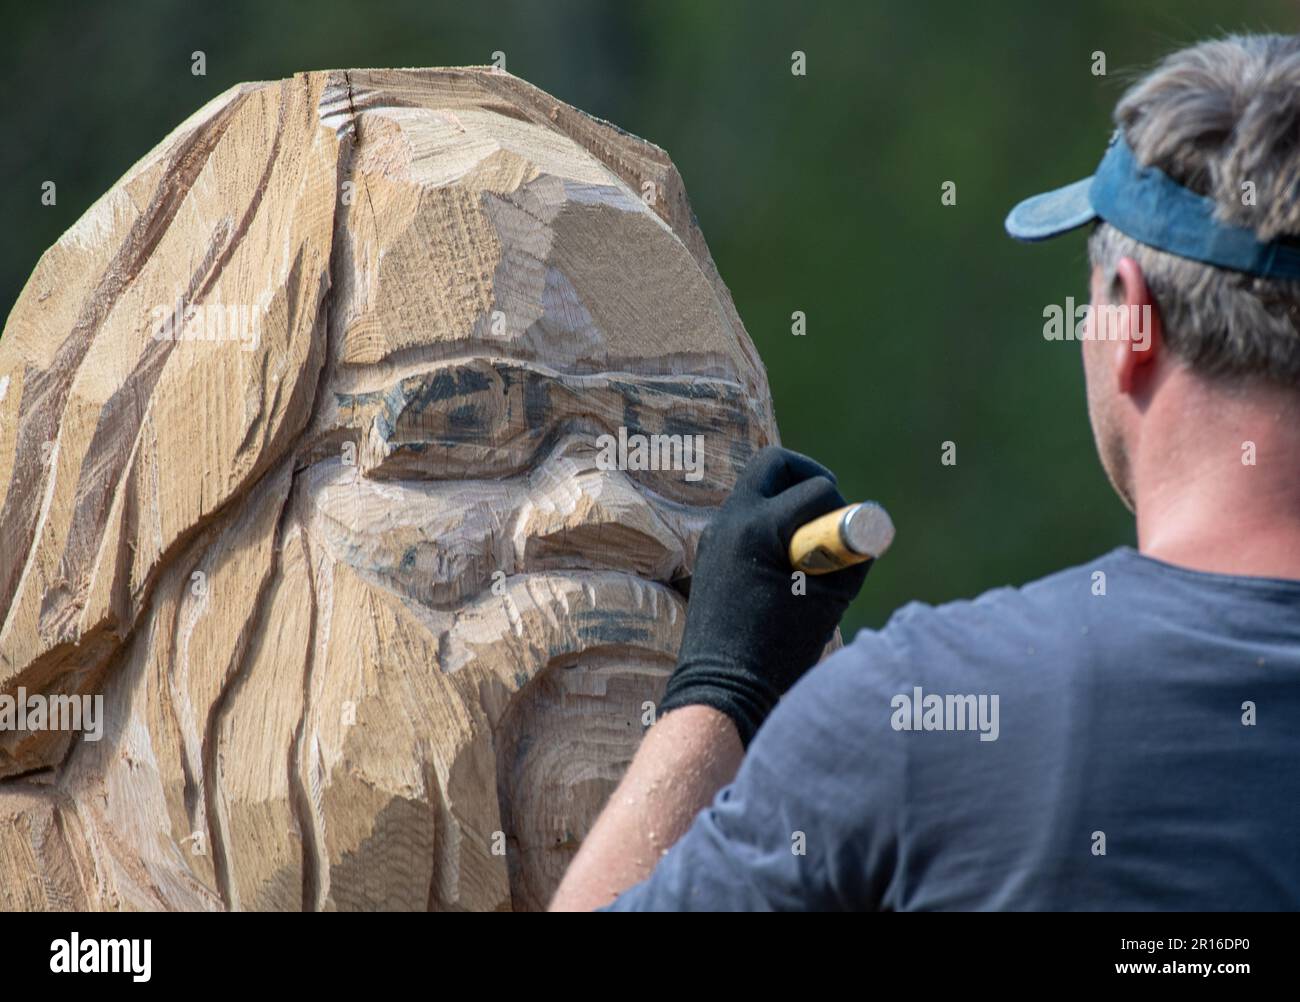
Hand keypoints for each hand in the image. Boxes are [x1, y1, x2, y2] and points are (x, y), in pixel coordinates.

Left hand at [659, 446, 872, 745]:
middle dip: (808, 478)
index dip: (840, 510)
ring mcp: (715, 536)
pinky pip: (747, 518)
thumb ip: (852, 555)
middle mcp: (730, 521)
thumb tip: (862, 528)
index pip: (815, 487)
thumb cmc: (781, 651)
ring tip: (806, 548)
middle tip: (828, 512)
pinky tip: (786, 568)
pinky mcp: (712, 554)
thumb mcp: (832, 599)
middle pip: (773, 464)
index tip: (845, 543)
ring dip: (789, 504)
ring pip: (758, 489)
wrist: (722, 690)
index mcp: (758, 528)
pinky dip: (772, 528)